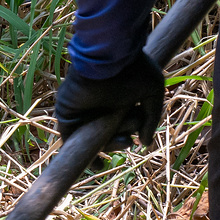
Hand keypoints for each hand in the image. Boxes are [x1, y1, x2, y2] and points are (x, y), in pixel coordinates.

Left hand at [51, 53, 165, 147]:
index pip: (117, 126)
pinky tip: (97, 162)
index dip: (124, 139)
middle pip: (105, 136)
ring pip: (91, 140)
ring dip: (108, 147)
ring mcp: (82, 111)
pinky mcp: (67, 113)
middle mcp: (98, 107)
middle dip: (119, 143)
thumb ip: (150, 118)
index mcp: (115, 102)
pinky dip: (81, 153)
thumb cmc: (133, 70)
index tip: (134, 144)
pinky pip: (69, 138)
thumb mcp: (152, 93)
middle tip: (128, 141)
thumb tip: (144, 143)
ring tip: (123, 142)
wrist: (109, 57)